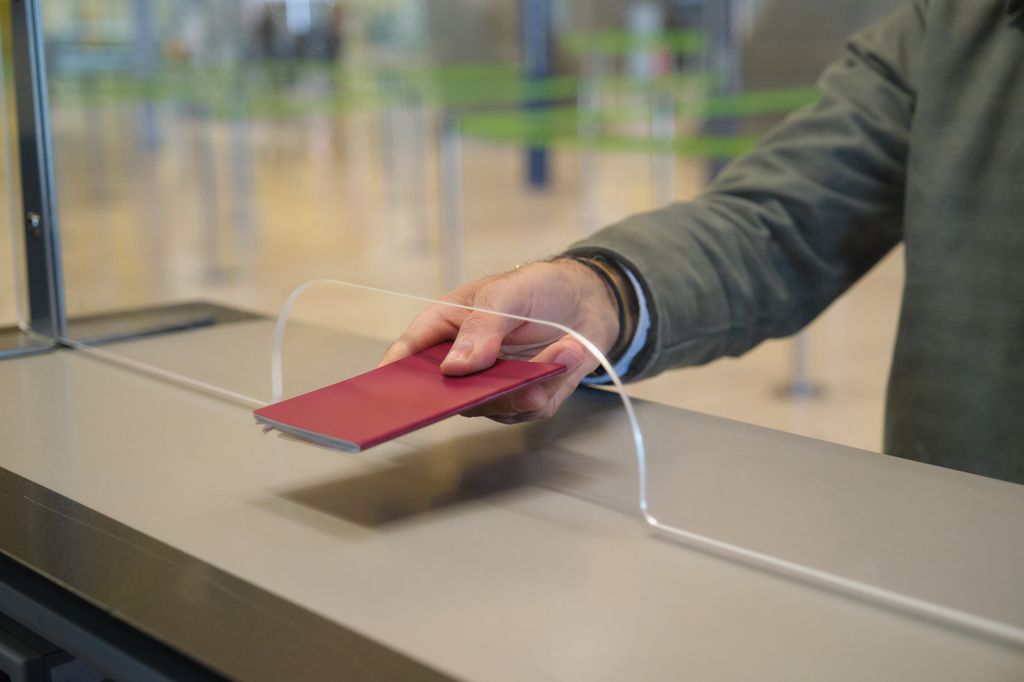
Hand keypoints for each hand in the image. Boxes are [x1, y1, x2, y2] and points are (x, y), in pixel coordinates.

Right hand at [380, 259, 619, 421]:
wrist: (587, 301)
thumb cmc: (539, 288)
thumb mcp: (508, 293)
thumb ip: (482, 326)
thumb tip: (454, 366)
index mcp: (445, 326)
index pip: (408, 355)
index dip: (393, 378)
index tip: (391, 397)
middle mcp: (462, 362)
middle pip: (446, 395)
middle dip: (472, 395)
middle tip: (496, 385)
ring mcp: (491, 385)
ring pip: (492, 408)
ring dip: (527, 385)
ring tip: (561, 350)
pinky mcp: (523, 400)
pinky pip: (529, 409)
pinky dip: (552, 384)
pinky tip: (568, 354)